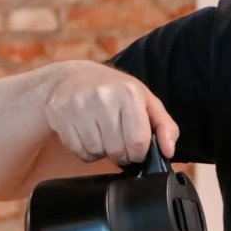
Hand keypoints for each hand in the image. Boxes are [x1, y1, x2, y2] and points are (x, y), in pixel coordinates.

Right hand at [45, 60, 178, 164]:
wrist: (73, 77)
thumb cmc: (115, 92)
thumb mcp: (146, 102)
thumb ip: (165, 126)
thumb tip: (169, 150)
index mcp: (130, 93)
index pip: (138, 142)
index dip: (139, 153)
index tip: (136, 148)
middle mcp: (104, 97)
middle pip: (117, 150)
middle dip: (121, 153)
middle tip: (118, 140)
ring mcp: (80, 105)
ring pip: (96, 152)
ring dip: (102, 151)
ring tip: (102, 134)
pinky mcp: (60, 114)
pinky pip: (78, 151)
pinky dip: (85, 150)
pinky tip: (87, 134)